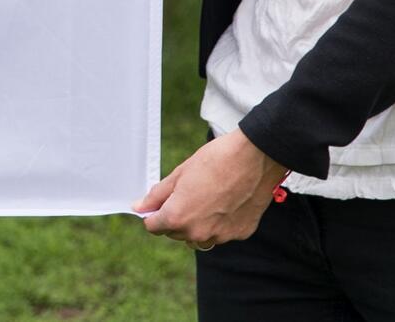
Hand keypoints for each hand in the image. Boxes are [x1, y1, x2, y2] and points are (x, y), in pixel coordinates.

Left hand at [135, 129, 288, 252]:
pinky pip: (221, 233)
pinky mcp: (240, 234)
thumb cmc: (215, 160)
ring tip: (207, 199)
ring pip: (198, 237)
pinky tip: (227, 203)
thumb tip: (139, 207)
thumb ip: (157, 195)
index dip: (154, 214)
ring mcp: (220, 236)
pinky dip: (220, 223)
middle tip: (187, 194)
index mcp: (177, 217)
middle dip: (175, 217)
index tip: (159, 204)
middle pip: (175, 233)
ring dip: (196, 225)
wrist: (255, 157)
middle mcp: (197, 233)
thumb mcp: (180, 174)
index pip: (153, 227)